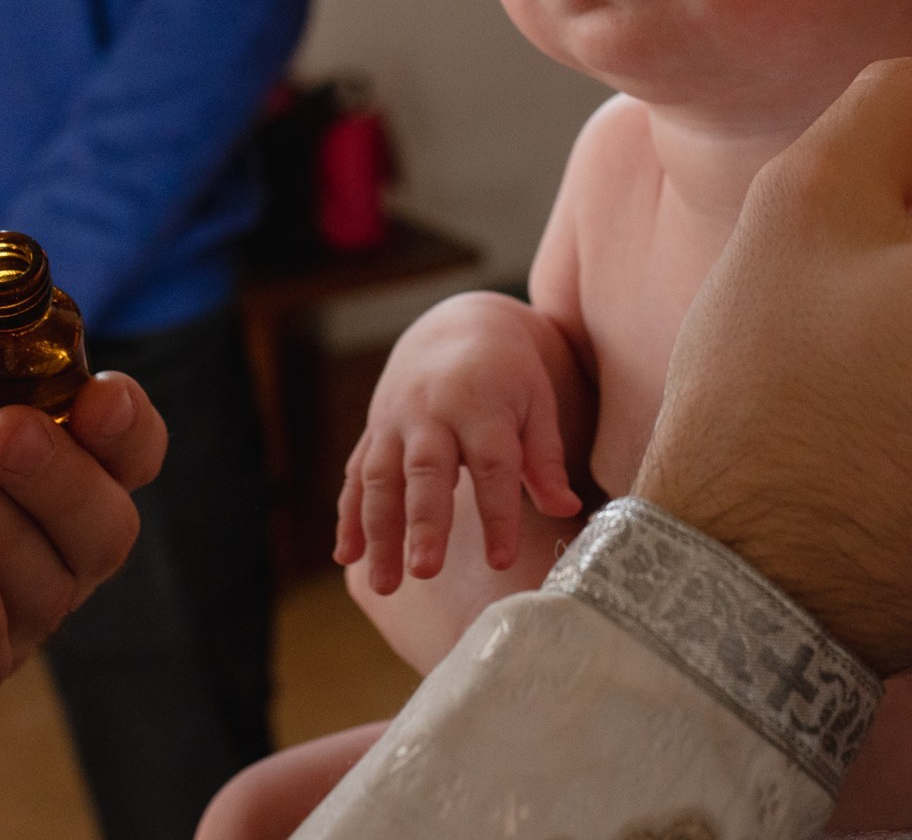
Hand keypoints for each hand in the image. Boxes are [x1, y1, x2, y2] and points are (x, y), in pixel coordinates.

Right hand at [334, 291, 584, 592]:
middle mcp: (432, 413)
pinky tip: (347, 557)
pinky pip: (357, 475)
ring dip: (379, 532)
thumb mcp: (536, 403)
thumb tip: (565, 509)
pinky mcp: (374, 431)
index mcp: (481, 405)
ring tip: (384, 585)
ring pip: (381, 478)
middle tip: (425, 571)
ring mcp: (395, 421)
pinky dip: (349, 516)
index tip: (501, 560)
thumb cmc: (507, 374)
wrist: (453, 326)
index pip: (492, 465)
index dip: (498, 514)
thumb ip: (545, 458)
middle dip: (424, 522)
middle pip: (426, 471)